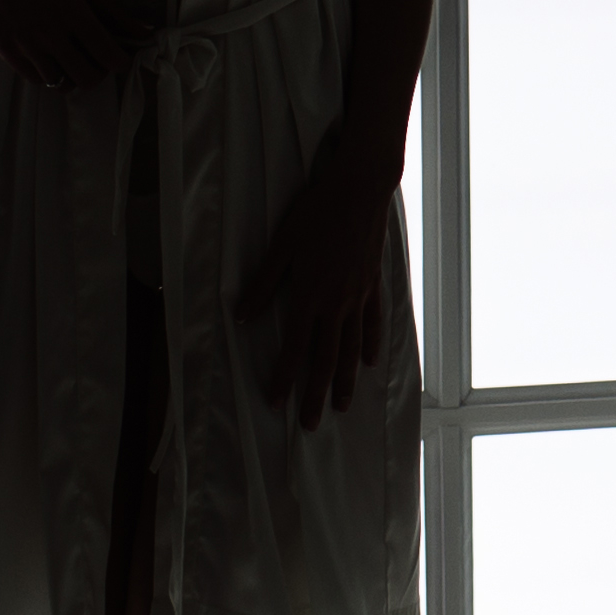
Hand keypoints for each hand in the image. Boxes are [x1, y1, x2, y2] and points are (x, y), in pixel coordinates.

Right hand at [0, 0, 127, 88]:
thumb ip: (112, 10)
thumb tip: (145, 30)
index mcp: (73, 12)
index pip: (109, 55)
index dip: (123, 61)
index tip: (123, 55)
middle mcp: (49, 33)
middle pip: (88, 78)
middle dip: (100, 71)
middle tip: (98, 56)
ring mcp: (25, 44)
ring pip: (61, 83)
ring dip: (73, 74)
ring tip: (73, 55)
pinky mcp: (5, 50)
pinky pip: (35, 78)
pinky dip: (49, 73)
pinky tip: (52, 55)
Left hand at [249, 152, 395, 431]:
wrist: (360, 190)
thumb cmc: (316, 212)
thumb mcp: (282, 246)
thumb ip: (263, 284)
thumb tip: (243, 316)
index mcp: (308, 296)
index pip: (294, 349)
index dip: (284, 378)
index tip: (276, 401)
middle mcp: (335, 305)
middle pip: (324, 359)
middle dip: (316, 394)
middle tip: (311, 424)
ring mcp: (357, 297)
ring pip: (350, 349)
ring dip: (344, 380)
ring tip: (341, 405)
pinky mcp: (372, 286)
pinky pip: (372, 324)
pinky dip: (370, 345)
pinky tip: (368, 362)